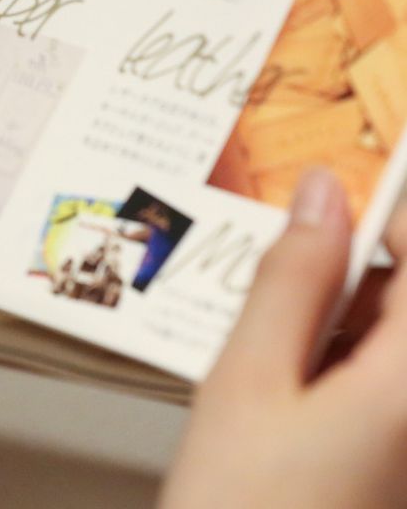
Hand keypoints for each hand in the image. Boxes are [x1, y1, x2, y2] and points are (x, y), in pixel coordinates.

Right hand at [160, 168, 406, 507]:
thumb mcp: (248, 380)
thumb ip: (292, 278)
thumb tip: (322, 194)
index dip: (391, 210)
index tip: (341, 180)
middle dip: (360, 268)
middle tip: (285, 279)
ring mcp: (406, 439)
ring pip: (395, 340)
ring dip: (347, 320)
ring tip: (276, 356)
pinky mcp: (390, 460)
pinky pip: (384, 382)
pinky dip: (348, 364)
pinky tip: (294, 389)